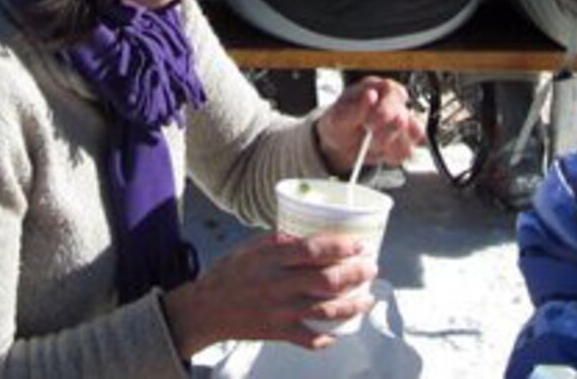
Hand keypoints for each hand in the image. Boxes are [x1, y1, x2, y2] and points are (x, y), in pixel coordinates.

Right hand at [160, 232, 374, 355]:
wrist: (205, 309)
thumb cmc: (229, 273)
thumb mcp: (251, 247)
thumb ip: (281, 243)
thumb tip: (314, 237)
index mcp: (271, 258)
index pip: (314, 250)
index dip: (342, 247)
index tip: (361, 244)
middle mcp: (278, 285)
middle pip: (327, 280)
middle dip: (356, 274)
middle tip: (371, 267)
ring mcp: (280, 312)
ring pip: (326, 310)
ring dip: (352, 304)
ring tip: (367, 298)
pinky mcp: (278, 333)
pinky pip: (309, 339)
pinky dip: (327, 337)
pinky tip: (339, 332)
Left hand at [316, 78, 423, 171]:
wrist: (339, 144)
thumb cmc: (339, 122)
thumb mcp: (338, 116)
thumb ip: (356, 108)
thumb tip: (371, 95)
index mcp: (381, 88)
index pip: (395, 92)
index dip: (385, 109)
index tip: (370, 124)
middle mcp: (397, 103)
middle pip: (405, 116)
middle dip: (385, 133)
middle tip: (369, 140)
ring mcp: (405, 122)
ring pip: (413, 135)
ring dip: (390, 145)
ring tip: (372, 146)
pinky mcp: (407, 142)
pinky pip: (410, 150)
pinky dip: (393, 156)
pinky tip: (380, 152)